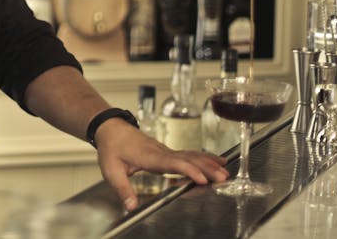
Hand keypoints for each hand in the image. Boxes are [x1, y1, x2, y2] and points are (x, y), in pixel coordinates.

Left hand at [93, 119, 228, 211]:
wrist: (111, 129)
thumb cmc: (112, 148)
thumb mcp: (111, 170)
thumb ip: (122, 188)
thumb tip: (131, 206)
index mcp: (149, 157)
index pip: (172, 162)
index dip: (188, 170)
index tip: (202, 179)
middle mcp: (161, 152)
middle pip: (187, 159)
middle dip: (206, 167)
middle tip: (223, 177)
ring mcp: (166, 150)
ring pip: (190, 155)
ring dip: (208, 162)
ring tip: (225, 170)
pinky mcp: (167, 152)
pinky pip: (188, 154)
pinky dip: (204, 157)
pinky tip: (216, 161)